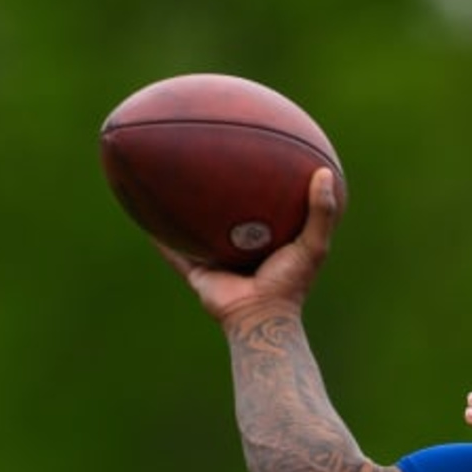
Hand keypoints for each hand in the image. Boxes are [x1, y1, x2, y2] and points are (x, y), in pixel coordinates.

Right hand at [167, 165, 340, 329]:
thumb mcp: (313, 245)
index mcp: (266, 240)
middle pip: (226, 215)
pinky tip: (146, 216)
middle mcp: (239, 248)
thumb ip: (322, 212)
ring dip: (185, 213)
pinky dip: (160, 238)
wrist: (260, 317)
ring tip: (171, 181)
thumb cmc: (290, 284)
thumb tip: (325, 171)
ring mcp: (218, 260)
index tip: (261, 154)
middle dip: (219, 192)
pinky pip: (173, 252)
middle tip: (212, 159)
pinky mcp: (198, 271)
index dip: (261, 184)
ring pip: (197, 231)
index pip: (263, 207)